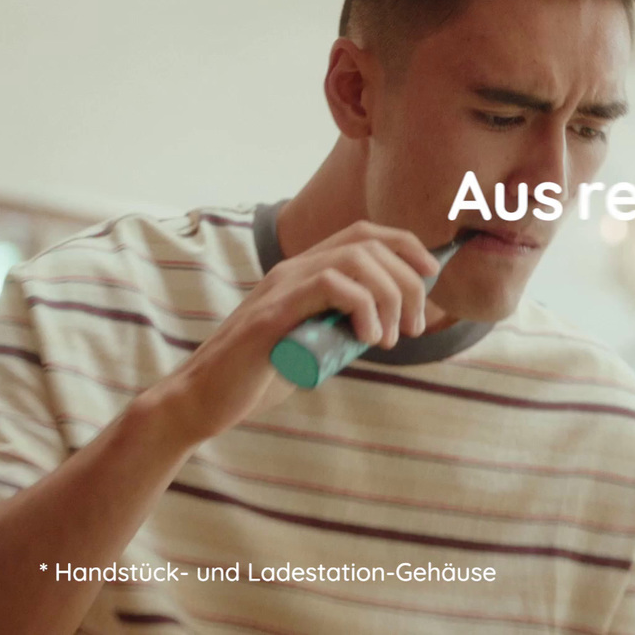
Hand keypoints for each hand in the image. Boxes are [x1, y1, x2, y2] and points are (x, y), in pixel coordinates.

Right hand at [137, 221, 439, 446]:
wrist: (202, 400)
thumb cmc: (254, 377)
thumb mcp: (310, 346)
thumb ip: (336, 330)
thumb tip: (380, 328)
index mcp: (301, 272)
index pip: (363, 234)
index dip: (406, 245)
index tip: (432, 275)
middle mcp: (291, 270)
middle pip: (367, 244)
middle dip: (407, 280)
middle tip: (415, 325)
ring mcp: (280, 287)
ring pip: (354, 260)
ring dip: (389, 296)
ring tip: (391, 338)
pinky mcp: (272, 314)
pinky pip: (329, 286)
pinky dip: (362, 306)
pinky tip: (369, 338)